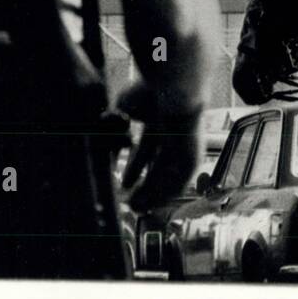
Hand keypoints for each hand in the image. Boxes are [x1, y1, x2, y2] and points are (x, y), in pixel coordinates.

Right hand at [117, 82, 203, 210]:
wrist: (174, 91)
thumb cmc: (148, 92)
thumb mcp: (124, 108)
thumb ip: (113, 125)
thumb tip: (105, 142)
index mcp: (159, 120)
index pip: (147, 150)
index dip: (135, 169)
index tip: (124, 184)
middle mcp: (173, 134)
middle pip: (160, 167)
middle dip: (145, 186)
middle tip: (130, 202)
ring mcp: (184, 146)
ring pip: (169, 176)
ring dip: (153, 194)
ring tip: (136, 207)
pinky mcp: (193, 156)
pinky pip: (180, 181)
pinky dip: (165, 193)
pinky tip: (150, 203)